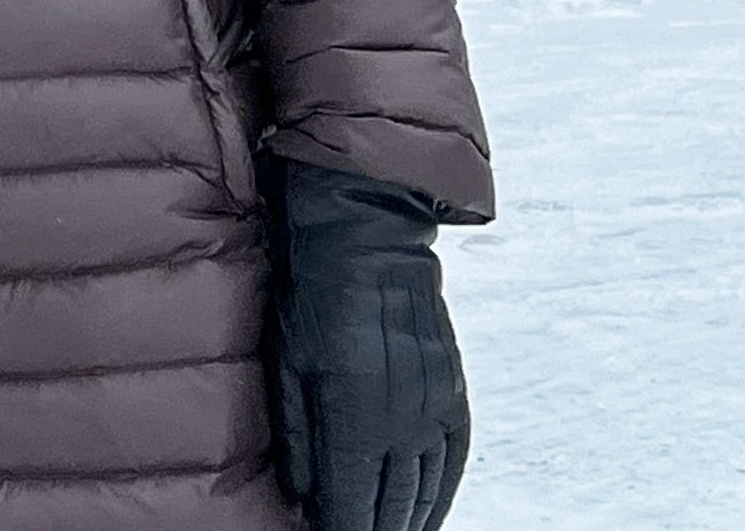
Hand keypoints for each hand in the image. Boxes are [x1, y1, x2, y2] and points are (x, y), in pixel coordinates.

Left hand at [272, 162, 469, 530]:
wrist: (369, 241)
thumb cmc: (313, 300)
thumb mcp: (290, 366)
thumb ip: (299, 438)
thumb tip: (303, 498)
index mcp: (357, 420)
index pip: (354, 506)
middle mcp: (405, 424)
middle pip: (395, 508)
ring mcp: (436, 409)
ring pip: (428, 492)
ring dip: (410, 522)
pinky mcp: (453, 393)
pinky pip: (454, 462)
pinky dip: (441, 493)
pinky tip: (428, 509)